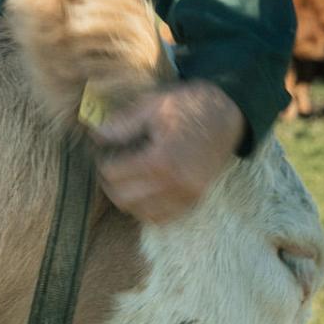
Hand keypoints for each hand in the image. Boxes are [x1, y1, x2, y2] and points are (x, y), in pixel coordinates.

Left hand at [90, 81, 245, 225]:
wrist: (228, 113)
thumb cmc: (189, 105)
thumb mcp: (154, 105)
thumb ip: (123, 123)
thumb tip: (96, 135)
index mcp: (161, 158)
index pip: (114, 174)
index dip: (103, 162)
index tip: (103, 153)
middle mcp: (175, 183)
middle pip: (123, 198)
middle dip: (110, 183)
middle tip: (110, 166)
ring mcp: (187, 195)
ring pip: (141, 213)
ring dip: (127, 198)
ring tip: (125, 179)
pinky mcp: (195, 199)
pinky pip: (163, 217)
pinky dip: (147, 209)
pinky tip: (143, 192)